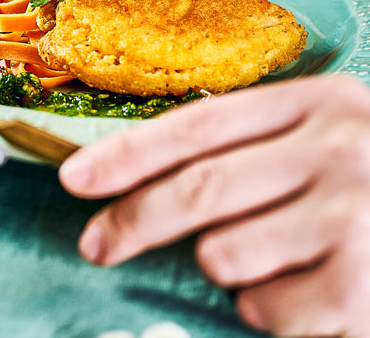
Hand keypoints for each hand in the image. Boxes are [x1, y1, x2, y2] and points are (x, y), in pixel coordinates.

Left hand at [59, 75, 369, 336]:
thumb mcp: (329, 137)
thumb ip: (252, 147)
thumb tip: (140, 178)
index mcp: (318, 104)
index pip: (199, 125)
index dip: (127, 153)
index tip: (74, 179)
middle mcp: (338, 151)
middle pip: (199, 188)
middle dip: (133, 220)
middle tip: (94, 243)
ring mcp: (357, 218)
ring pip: (224, 255)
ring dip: (226, 267)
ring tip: (270, 257)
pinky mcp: (367, 287)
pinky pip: (266, 309)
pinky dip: (268, 309)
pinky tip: (308, 291)